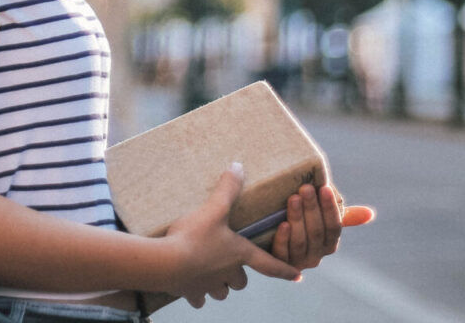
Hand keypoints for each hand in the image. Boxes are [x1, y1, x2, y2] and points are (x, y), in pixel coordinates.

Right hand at [162, 164, 300, 307]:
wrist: (166, 263)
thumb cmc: (194, 236)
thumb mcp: (213, 209)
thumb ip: (227, 189)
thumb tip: (238, 166)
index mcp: (239, 254)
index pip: (269, 264)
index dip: (284, 269)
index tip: (297, 276)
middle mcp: (228, 274)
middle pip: (240, 281)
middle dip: (237, 275)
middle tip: (231, 265)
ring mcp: (209, 286)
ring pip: (221, 292)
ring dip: (219, 285)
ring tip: (210, 274)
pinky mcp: (191, 292)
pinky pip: (198, 298)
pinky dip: (196, 293)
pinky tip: (189, 285)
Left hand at [270, 183, 375, 270]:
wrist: (265, 233)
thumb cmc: (298, 219)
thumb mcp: (319, 215)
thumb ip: (342, 214)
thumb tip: (370, 214)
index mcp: (329, 243)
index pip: (334, 226)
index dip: (330, 208)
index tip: (324, 187)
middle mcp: (316, 256)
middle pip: (317, 232)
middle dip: (312, 209)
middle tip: (305, 188)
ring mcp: (297, 262)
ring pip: (300, 241)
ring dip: (298, 219)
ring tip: (293, 198)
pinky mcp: (278, 265)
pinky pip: (282, 254)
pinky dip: (283, 239)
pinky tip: (283, 224)